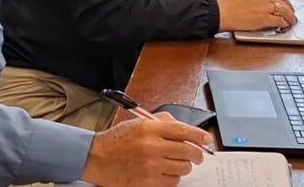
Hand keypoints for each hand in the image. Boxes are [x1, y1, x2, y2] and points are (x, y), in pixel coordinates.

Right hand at [80, 113, 211, 186]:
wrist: (96, 159)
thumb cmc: (117, 141)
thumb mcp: (138, 123)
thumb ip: (161, 122)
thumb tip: (184, 129)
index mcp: (149, 129)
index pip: (183, 130)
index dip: (199, 135)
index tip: (207, 139)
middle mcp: (151, 147)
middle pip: (187, 151)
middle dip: (197, 154)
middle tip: (197, 156)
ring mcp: (150, 166)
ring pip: (183, 168)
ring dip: (184, 166)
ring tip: (177, 163)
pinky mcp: (148, 183)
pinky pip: (172, 181)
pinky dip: (173, 178)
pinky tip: (165, 172)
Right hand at [217, 0, 296, 31]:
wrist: (222, 12)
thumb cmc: (230, 5)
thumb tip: (267, 4)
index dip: (286, 2)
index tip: (288, 6)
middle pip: (284, 3)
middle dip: (290, 10)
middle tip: (292, 15)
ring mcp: (265, 7)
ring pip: (285, 12)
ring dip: (290, 17)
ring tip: (291, 22)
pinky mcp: (264, 18)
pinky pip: (279, 21)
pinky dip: (284, 23)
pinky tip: (284, 25)